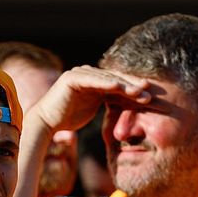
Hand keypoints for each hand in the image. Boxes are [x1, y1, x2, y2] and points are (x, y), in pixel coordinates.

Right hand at [31, 65, 151, 134]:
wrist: (47, 122)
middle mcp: (88, 74)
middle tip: (150, 90)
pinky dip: (106, 82)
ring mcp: (80, 74)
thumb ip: (108, 103)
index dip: (133, 89)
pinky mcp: (73, 78)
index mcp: (94, 81)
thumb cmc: (68, 118)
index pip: (118, 83)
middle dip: (133, 85)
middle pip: (115, 78)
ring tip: (140, 90)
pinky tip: (119, 86)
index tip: (150, 96)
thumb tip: (127, 106)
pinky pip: (93, 80)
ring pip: (107, 78)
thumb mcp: (94, 110)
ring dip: (124, 84)